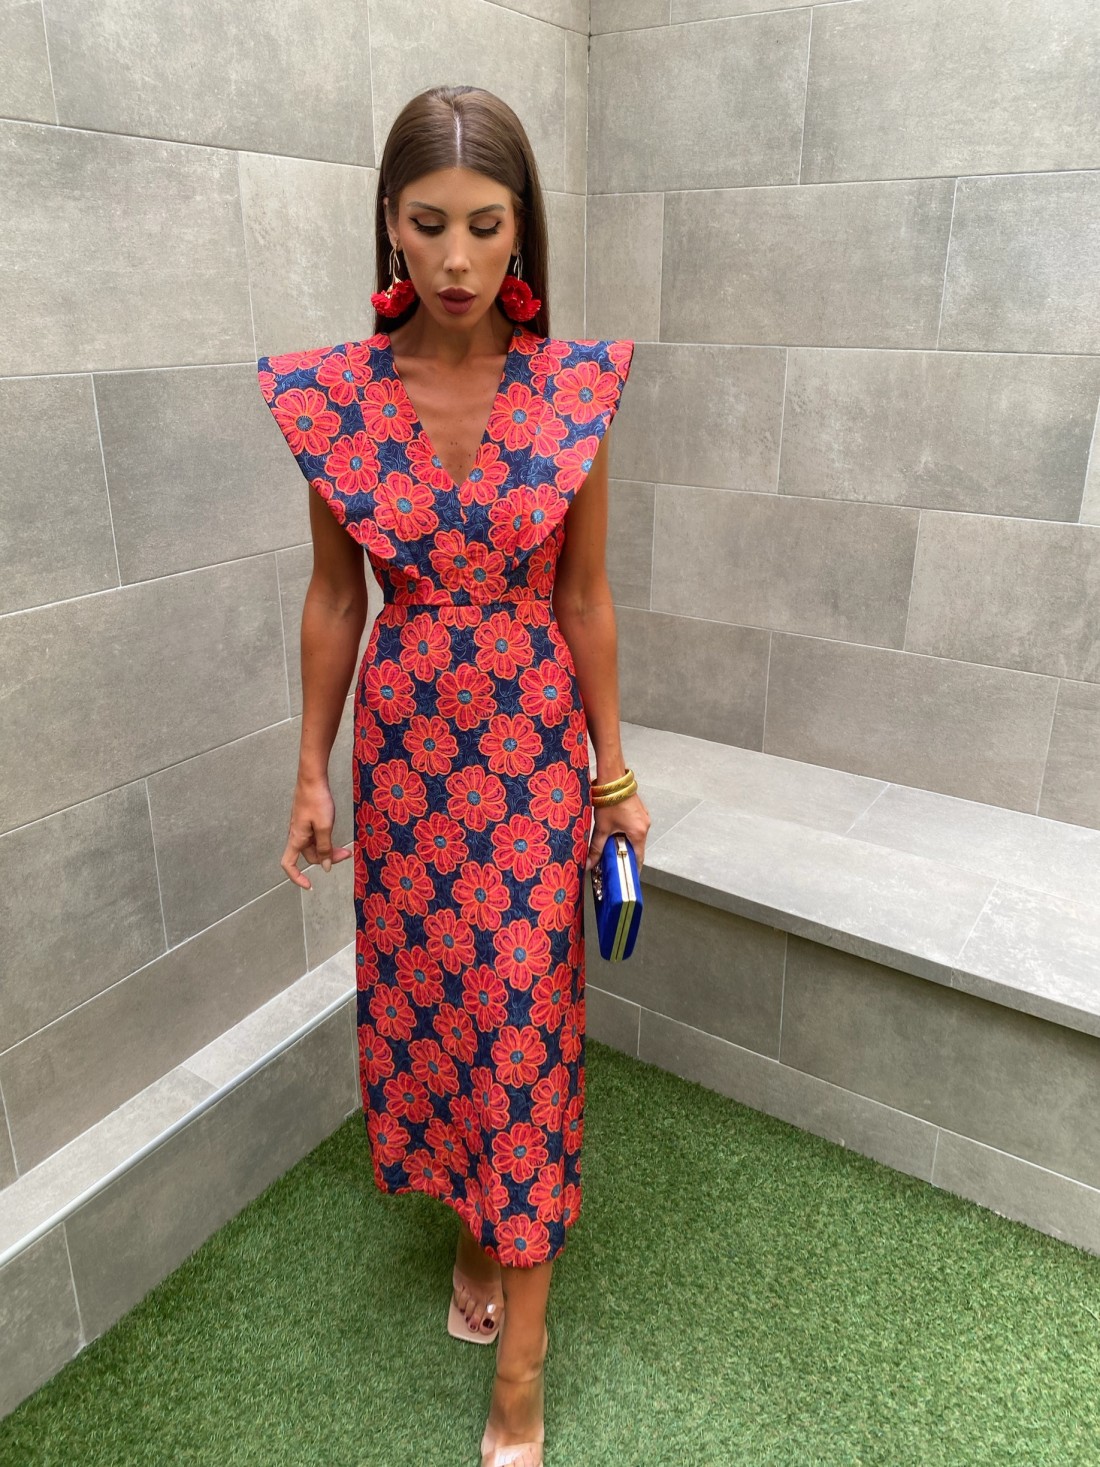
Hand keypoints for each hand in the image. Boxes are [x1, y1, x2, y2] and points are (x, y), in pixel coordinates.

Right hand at [281, 775, 352, 889]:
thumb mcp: (324, 827)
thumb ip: (324, 848)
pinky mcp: (308, 820)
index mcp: (296, 839)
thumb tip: (324, 867)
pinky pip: (316, 836)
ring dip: (329, 849)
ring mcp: (302, 828)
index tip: (310, 885)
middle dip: (327, 859)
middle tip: (346, 854)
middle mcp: (296, 835)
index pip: (288, 865)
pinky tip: (336, 835)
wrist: (312, 778)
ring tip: (346, 848)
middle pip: (309, 856)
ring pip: (314, 846)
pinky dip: (327, 839)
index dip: (296, 877)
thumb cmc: (316, 801)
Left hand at [586, 791, 649, 873]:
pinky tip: (615, 830)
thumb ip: (596, 847)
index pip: (639, 858)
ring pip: (635, 836)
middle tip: (614, 861)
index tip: (626, 876)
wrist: (613, 779)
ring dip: (625, 842)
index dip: (632, 868)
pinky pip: (635, 826)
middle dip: (625, 854)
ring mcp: (644, 817)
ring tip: (611, 845)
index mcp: (639, 832)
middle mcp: (645, 825)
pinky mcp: (639, 811)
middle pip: (637, 847)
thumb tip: (589, 863)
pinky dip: (626, 831)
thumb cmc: (609, 801)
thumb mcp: (602, 827)